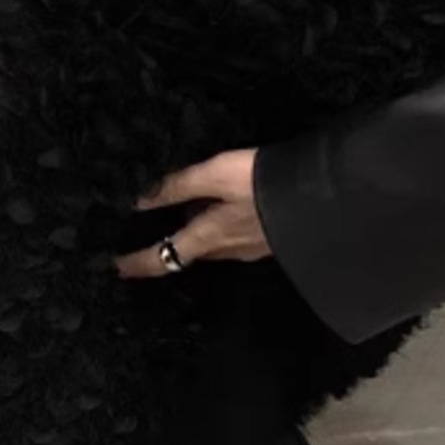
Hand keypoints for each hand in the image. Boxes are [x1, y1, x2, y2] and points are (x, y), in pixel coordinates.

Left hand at [117, 149, 270, 278]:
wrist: (330, 193)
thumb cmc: (265, 183)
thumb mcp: (214, 176)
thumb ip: (176, 187)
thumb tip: (137, 201)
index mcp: (207, 238)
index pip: (162, 258)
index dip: (136, 263)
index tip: (115, 268)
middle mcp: (227, 249)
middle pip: (187, 251)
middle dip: (168, 244)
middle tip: (148, 230)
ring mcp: (252, 247)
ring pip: (213, 243)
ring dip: (196, 231)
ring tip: (184, 209)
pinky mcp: (272, 238)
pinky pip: (234, 236)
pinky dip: (220, 224)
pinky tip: (226, 205)